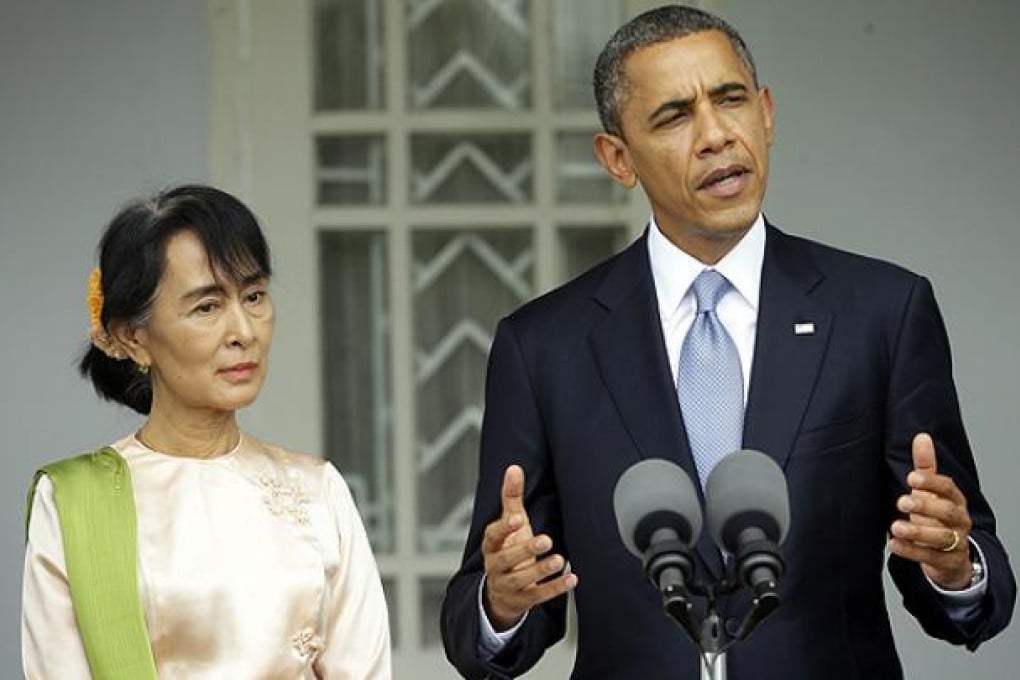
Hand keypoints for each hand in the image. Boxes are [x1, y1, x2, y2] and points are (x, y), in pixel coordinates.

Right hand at [482, 464, 577, 630]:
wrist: (501, 592)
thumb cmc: (508, 549)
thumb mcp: (509, 525)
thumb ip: (511, 497)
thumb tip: (513, 468)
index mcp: (492, 546)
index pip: (492, 536)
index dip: (503, 528)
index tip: (516, 518)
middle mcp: (496, 566)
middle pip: (506, 560)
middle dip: (525, 550)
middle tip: (546, 540)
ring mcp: (508, 586)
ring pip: (521, 581)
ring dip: (540, 570)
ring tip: (559, 560)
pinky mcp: (522, 601)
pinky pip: (538, 596)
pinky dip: (554, 588)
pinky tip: (571, 579)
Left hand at [888, 433, 973, 589]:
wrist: (951, 556)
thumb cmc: (937, 516)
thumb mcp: (931, 491)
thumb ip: (925, 467)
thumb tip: (921, 437)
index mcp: (955, 500)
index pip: (948, 488)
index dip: (931, 483)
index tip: (911, 479)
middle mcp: (958, 520)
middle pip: (948, 512)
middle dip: (925, 506)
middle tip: (902, 502)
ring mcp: (955, 542)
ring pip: (941, 537)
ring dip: (918, 531)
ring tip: (896, 527)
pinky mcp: (947, 562)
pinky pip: (931, 557)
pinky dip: (911, 551)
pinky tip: (894, 545)